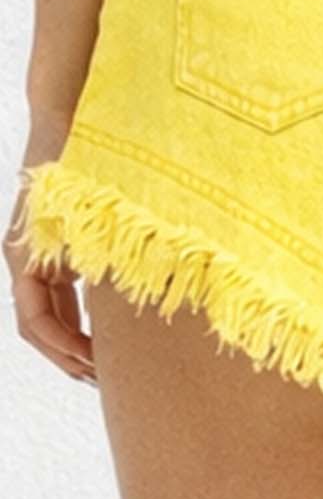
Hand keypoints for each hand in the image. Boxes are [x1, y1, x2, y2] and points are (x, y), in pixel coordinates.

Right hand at [3, 110, 95, 385]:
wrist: (72, 116)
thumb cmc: (83, 159)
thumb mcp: (92, 213)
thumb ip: (100, 255)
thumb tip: (119, 307)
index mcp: (27, 256)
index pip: (36, 322)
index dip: (66, 350)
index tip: (97, 367)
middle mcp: (26, 258)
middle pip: (40, 325)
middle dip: (71, 356)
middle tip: (106, 381)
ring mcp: (38, 253)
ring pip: (48, 312)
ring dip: (74, 341)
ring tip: (108, 367)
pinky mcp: (54, 246)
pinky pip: (59, 292)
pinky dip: (77, 316)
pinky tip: (106, 331)